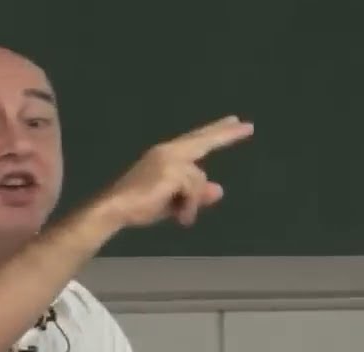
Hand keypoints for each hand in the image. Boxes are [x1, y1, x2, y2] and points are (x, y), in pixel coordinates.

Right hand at [98, 115, 253, 228]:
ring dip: (192, 202)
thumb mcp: (173, 201)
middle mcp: (169, 151)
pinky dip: (189, 207)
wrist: (116, 209)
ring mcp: (170, 159)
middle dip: (226, 134)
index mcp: (166, 155)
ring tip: (182, 218)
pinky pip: (193, 190)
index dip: (215, 132)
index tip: (234, 121)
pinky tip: (181, 219)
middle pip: (203, 140)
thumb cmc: (138, 206)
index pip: (196, 140)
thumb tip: (219, 189)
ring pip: (199, 179)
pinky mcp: (172, 171)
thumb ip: (195, 194)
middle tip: (248, 126)